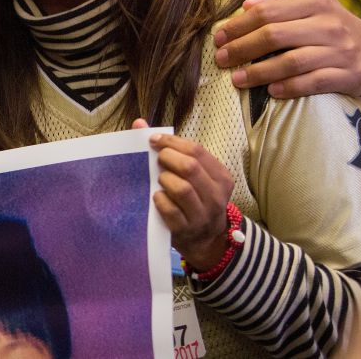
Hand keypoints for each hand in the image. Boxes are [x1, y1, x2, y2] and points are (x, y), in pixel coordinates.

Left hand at [145, 126, 233, 271]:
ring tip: (159, 179)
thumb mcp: (194, 175)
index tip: (153, 141)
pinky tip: (156, 196)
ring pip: (182, 189)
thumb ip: (171, 148)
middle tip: (157, 160)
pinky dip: (159, 200)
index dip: (171, 142)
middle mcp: (216, 196)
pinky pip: (169, 210)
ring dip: (165, 179)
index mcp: (221, 177)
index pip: (196, 150)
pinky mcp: (186, 229)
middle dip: (168, 158)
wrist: (204, 238)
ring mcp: (202, 215)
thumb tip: (139, 123)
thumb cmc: (194, 198)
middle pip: (190, 167)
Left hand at [214, 0, 360, 97]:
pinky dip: (289, 88)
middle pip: (275, 36)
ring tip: (237, 79)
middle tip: (221, 59)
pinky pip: (314, 83)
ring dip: (259, 73)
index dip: (238, 25)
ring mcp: (342, 50)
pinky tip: (270, 91)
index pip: (267, 11)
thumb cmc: (319, 16)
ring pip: (292, 62)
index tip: (219, 38)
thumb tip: (248, 3)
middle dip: (242, 49)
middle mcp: (331, 23)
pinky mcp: (349, 75)